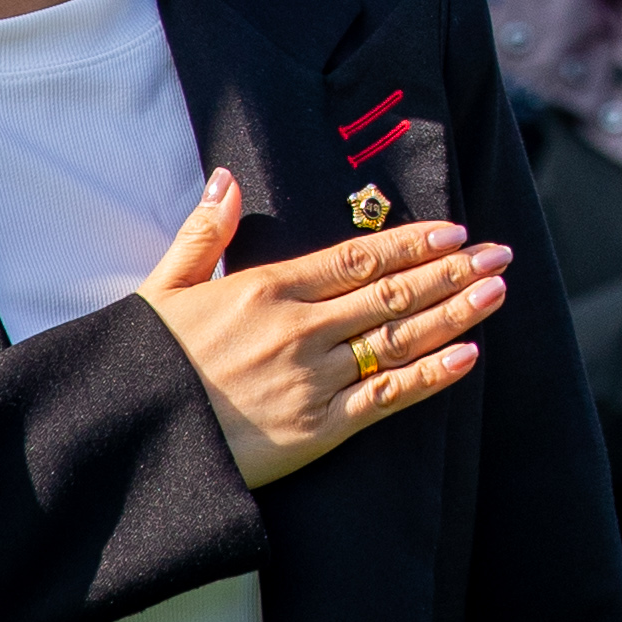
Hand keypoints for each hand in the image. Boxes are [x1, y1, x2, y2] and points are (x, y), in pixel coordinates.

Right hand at [134, 171, 509, 488]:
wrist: (121, 442)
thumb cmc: (139, 366)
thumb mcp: (162, 290)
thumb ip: (202, 234)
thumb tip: (226, 179)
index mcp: (264, 289)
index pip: (356, 258)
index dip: (412, 244)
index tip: (455, 233)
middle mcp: (296, 329)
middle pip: (391, 292)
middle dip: (452, 272)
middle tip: (500, 255)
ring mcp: (310, 379)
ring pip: (399, 338)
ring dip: (455, 313)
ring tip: (497, 291)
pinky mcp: (316, 430)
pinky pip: (386, 396)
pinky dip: (431, 376)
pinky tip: (468, 356)